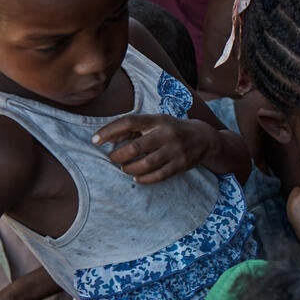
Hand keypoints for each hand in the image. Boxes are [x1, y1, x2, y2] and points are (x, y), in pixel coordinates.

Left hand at [93, 115, 217, 182]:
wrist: (205, 138)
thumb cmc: (173, 129)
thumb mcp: (157, 122)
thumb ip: (135, 129)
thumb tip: (110, 138)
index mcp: (158, 120)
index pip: (129, 122)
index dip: (109, 131)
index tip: (95, 140)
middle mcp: (166, 134)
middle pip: (135, 147)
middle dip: (118, 156)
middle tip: (112, 159)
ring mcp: (175, 151)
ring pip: (145, 165)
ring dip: (130, 169)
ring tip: (124, 168)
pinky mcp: (180, 165)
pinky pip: (158, 176)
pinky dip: (144, 179)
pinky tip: (136, 178)